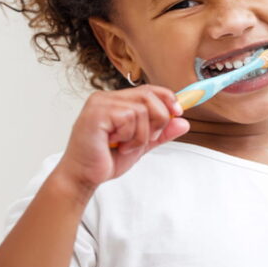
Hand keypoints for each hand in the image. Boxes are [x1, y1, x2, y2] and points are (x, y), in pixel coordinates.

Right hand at [53, 85, 189, 195]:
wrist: (83, 177)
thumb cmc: (105, 160)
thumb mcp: (141, 145)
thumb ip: (160, 133)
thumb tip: (184, 122)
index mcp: (115, 101)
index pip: (148, 89)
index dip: (167, 98)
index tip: (178, 112)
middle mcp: (106, 98)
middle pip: (149, 96)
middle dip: (157, 120)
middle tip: (146, 140)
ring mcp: (100, 103)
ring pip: (141, 109)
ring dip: (140, 135)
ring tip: (125, 146)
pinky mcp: (97, 113)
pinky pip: (129, 117)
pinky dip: (130, 137)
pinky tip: (116, 145)